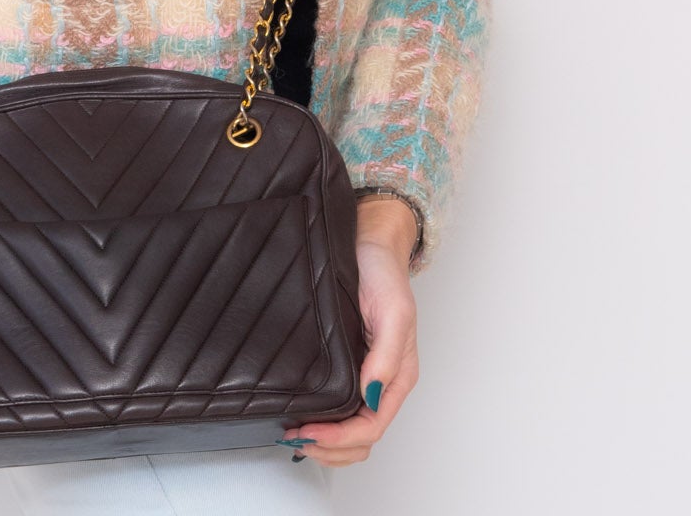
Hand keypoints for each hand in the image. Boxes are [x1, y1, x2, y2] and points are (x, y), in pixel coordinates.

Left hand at [280, 197, 419, 467]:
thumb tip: (371, 396)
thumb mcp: (394, 312)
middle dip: (330, 448)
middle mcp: (380, 382)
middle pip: (360, 438)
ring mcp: (362, 375)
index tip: (308, 432)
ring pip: (348, 428)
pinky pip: (336, 405)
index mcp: (397, 376)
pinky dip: (321, 421)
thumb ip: (387, 356)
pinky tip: (298, 413)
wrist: (369, 242)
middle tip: (295, 437)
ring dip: (324, 441)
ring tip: (293, 432)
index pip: (371, 427)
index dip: (340, 439)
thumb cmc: (384, 273)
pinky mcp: (344, 362)